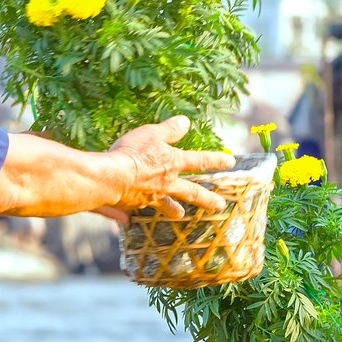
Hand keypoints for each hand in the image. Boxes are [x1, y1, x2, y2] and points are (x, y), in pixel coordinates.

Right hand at [106, 116, 234, 218]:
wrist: (111, 179)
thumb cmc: (133, 153)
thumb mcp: (153, 134)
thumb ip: (170, 129)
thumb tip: (186, 122)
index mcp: (172, 164)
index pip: (199, 160)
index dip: (216, 160)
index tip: (231, 162)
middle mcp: (166, 183)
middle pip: (191, 192)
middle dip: (207, 198)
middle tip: (219, 205)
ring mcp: (151, 197)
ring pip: (166, 205)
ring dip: (173, 211)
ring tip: (179, 215)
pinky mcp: (133, 205)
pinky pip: (138, 209)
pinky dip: (134, 213)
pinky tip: (127, 219)